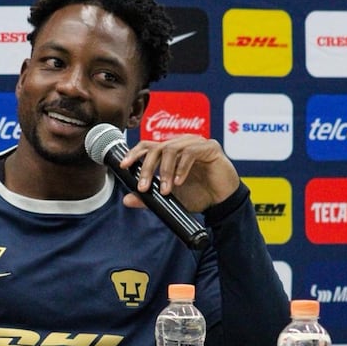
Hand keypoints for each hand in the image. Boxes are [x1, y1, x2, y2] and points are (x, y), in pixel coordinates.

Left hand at [118, 135, 240, 212]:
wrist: (222, 202)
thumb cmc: (199, 195)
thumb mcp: (170, 198)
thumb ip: (149, 198)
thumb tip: (127, 199)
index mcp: (171, 151)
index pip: (148, 145)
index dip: (134, 153)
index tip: (123, 166)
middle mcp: (182, 143)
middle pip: (157, 147)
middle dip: (146, 168)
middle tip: (143, 187)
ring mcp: (196, 143)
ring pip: (171, 148)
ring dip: (165, 171)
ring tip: (165, 190)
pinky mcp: (210, 147)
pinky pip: (190, 152)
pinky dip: (181, 168)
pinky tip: (179, 182)